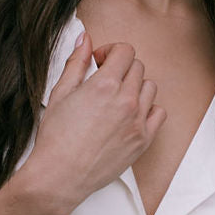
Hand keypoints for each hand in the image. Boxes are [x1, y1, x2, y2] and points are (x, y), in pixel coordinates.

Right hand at [28, 30, 165, 208]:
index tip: (100, 62)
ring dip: (135, 86)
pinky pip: (159, 113)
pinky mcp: (143, 140)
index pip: (125, 51)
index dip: (111, 52)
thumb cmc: (56, 137)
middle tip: (104, 81)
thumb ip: (76, 63)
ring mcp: (138, 121)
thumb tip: (85, 39)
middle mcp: (126, 100)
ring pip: (150, 87)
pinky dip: (148, 109)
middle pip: (138, 67)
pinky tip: (130, 114)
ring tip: (117, 98)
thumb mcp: (60, 93)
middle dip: (121, 68)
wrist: (61, 175)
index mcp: (105, 85)